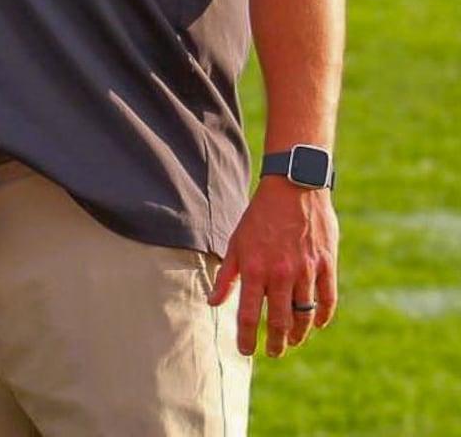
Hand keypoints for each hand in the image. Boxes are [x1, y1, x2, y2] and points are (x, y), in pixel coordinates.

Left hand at [209, 176, 338, 356]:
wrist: (292, 188)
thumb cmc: (259, 217)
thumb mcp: (236, 243)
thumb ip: (226, 276)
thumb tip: (213, 303)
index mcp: (255, 269)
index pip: (247, 314)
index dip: (246, 337)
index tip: (246, 350)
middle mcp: (280, 273)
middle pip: (279, 321)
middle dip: (275, 343)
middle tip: (273, 353)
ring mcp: (306, 270)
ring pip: (304, 315)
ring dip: (298, 334)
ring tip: (292, 342)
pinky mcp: (327, 264)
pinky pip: (327, 300)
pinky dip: (322, 316)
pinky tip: (316, 324)